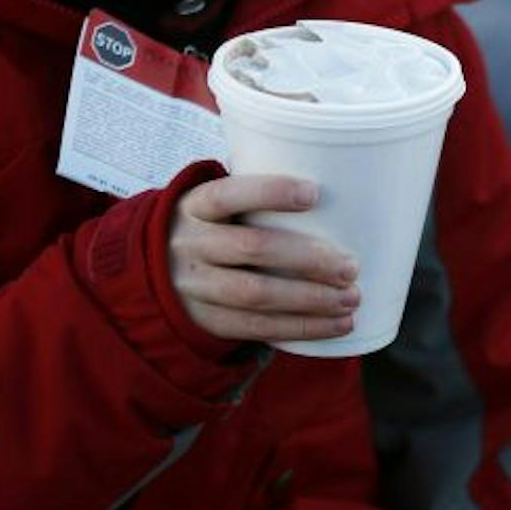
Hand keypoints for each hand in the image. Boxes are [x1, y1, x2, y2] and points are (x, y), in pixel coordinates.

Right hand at [167, 174, 360, 344]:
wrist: (159, 271)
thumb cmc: (217, 226)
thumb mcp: (221, 204)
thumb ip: (260, 193)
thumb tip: (340, 180)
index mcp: (197, 206)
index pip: (228, 194)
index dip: (270, 192)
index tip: (315, 193)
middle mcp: (191, 244)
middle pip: (252, 248)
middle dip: (307, 258)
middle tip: (350, 266)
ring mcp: (195, 286)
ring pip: (256, 295)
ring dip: (310, 299)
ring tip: (351, 299)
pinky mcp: (207, 321)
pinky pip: (256, 328)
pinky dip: (301, 328)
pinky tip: (337, 325)